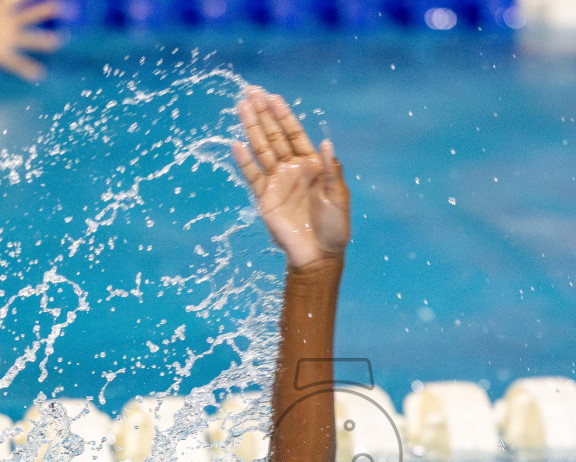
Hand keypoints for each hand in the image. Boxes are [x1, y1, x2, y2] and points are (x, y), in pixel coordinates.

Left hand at [0, 0, 63, 82]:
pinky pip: (13, 62)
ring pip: (27, 38)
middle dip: (43, 12)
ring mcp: (3, 38)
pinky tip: (37, 74)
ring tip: (56, 40)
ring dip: (41, 40)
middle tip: (58, 8)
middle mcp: (4, 22)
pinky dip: (24, 68)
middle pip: (28, 16)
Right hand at [232, 88, 350, 271]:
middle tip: (251, 92)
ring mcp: (276, 182)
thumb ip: (331, 170)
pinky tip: (236, 145)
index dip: (284, 116)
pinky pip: (252, 176)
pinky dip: (244, 162)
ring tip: (241, 107)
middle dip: (263, 114)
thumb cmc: (334, 226)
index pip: (294, 134)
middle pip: (275, 136)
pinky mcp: (264, 198)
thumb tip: (326, 143)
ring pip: (261, 149)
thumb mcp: (338, 197)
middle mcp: (292, 168)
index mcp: (311, 165)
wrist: (318, 255)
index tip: (273, 97)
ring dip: (251, 129)